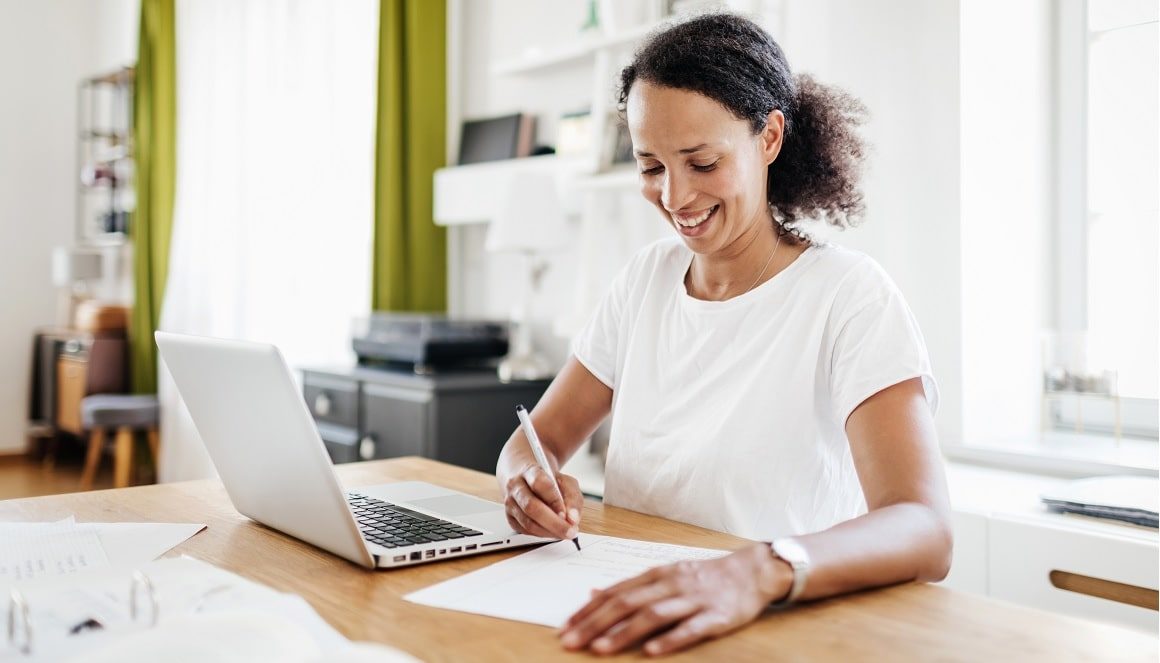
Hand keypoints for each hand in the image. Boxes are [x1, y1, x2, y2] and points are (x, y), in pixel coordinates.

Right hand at [500, 463, 582, 540]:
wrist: (526, 479)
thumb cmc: (548, 480)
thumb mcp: (565, 481)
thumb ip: (572, 498)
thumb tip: (572, 519)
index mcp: (529, 471)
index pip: (539, 484)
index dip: (554, 500)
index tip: (567, 514)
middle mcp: (516, 486)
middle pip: (531, 506)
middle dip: (553, 523)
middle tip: (570, 531)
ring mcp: (510, 503)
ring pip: (527, 522)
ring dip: (549, 531)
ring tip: (564, 533)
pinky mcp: (510, 518)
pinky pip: (525, 531)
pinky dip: (542, 534)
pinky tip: (553, 532)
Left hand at [558, 543, 790, 655]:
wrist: (751, 572)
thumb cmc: (703, 577)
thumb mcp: (664, 575)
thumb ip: (630, 587)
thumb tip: (592, 594)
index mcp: (656, 575)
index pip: (614, 592)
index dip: (587, 610)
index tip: (564, 627)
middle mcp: (671, 584)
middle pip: (627, 603)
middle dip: (595, 623)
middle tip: (570, 641)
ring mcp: (694, 599)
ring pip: (653, 615)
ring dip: (623, 632)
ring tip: (600, 648)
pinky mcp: (716, 616)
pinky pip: (690, 628)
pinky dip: (669, 639)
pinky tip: (651, 652)